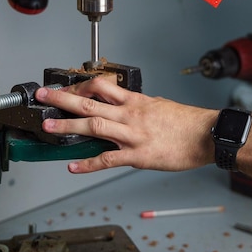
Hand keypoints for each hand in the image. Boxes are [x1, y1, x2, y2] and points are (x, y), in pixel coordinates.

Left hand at [35, 77, 216, 173]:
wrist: (208, 135)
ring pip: (95, 126)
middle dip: (64, 99)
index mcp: (136, 101)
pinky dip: (88, 164)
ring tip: (48, 127)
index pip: (102, 87)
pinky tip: (73, 166)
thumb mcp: (160, 105)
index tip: (66, 87)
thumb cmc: (187, 121)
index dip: (80, 86)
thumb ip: (139, 106)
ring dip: (69, 126)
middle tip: (44, 96)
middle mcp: (131, 115)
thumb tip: (126, 106)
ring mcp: (133, 135)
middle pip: (91, 102)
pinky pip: (108, 159)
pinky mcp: (139, 156)